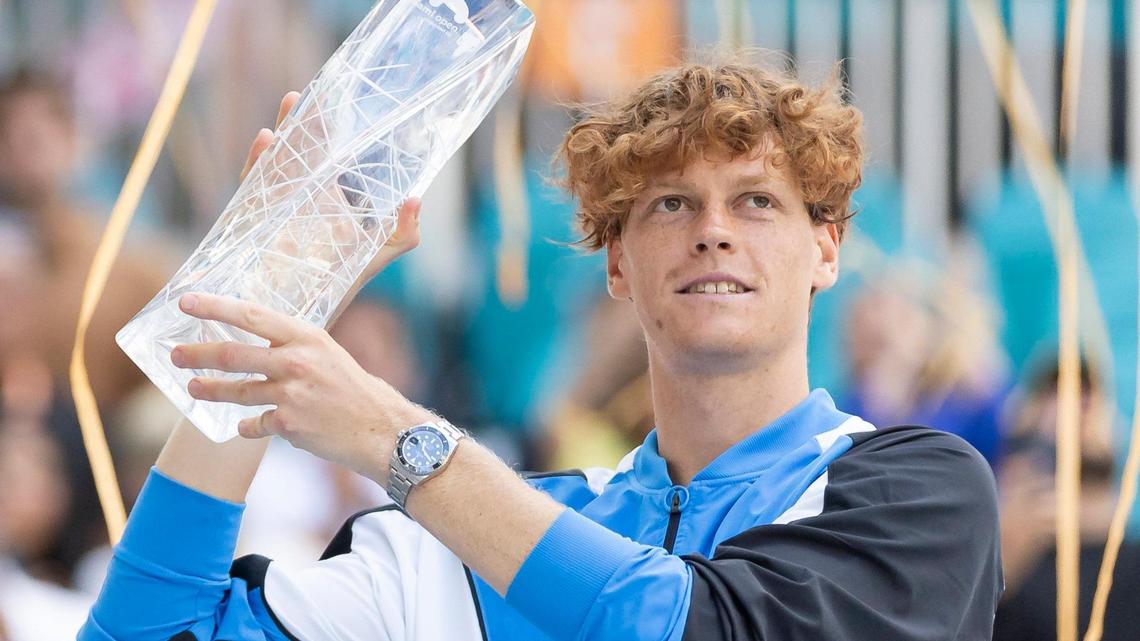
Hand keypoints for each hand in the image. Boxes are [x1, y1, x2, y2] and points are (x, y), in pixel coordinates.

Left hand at [170, 292, 435, 482]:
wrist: (381, 429)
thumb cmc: (354, 390)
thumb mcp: (327, 353)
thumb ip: (293, 346)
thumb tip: (255, 339)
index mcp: (307, 337)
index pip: (251, 315)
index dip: (215, 307)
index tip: (186, 301)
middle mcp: (296, 361)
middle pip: (232, 354)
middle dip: (196, 355)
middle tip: (174, 355)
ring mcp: (291, 394)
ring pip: (236, 391)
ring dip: (209, 390)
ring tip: (193, 389)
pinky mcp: (289, 425)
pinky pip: (253, 424)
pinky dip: (247, 426)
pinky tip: (245, 427)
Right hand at [242, 93, 422, 284]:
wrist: (310, 305)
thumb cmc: (345, 275)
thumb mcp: (380, 251)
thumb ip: (404, 231)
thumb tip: (415, 199)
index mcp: (325, 190)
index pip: (323, 149)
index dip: (324, 125)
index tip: (328, 99)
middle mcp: (298, 190)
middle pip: (294, 147)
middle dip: (297, 122)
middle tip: (300, 97)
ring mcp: (275, 202)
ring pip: (272, 162)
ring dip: (277, 137)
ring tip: (283, 114)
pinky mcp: (255, 218)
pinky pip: (252, 186)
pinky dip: (256, 163)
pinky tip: (265, 143)